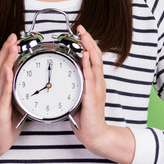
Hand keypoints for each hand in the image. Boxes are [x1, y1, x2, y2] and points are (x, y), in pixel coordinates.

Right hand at [0, 33, 23, 163]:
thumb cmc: (7, 122)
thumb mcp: (18, 102)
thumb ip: (23, 90)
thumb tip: (38, 81)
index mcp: (3, 89)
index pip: (5, 66)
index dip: (8, 51)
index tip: (14, 39)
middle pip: (1, 66)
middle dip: (7, 50)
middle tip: (13, 37)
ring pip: (2, 77)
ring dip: (7, 61)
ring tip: (12, 48)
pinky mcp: (0, 110)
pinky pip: (3, 94)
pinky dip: (6, 82)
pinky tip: (8, 72)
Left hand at [70, 26, 134, 163]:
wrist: (95, 135)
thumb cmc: (86, 119)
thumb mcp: (78, 98)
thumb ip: (75, 86)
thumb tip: (65, 76)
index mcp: (94, 83)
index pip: (93, 58)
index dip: (88, 44)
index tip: (81, 33)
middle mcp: (98, 83)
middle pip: (96, 56)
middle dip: (89, 41)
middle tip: (81, 28)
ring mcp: (97, 89)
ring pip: (95, 63)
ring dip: (89, 48)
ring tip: (84, 36)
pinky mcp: (92, 97)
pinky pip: (90, 77)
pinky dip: (88, 65)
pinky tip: (85, 56)